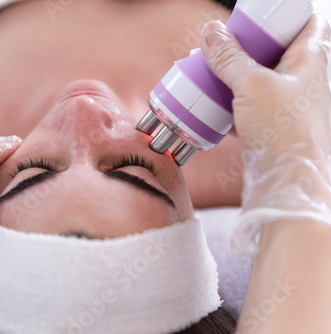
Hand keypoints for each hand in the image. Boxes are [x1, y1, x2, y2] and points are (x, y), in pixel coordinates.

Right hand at [201, 15, 330, 256]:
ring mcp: (284, 104)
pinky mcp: (269, 125)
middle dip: (241, 47)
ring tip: (204, 73)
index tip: (249, 18)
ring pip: (254, 80)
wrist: (285, 178)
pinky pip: (245, 106)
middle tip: (217, 47)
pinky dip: (227, 104)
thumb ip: (230, 58)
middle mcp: (300, 80)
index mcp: (308, 61)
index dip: (277, 16)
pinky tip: (208, 105)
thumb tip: (212, 33)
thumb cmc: (283, 128)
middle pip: (270, 51)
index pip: (302, 23)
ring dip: (230, 76)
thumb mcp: (252, 84)